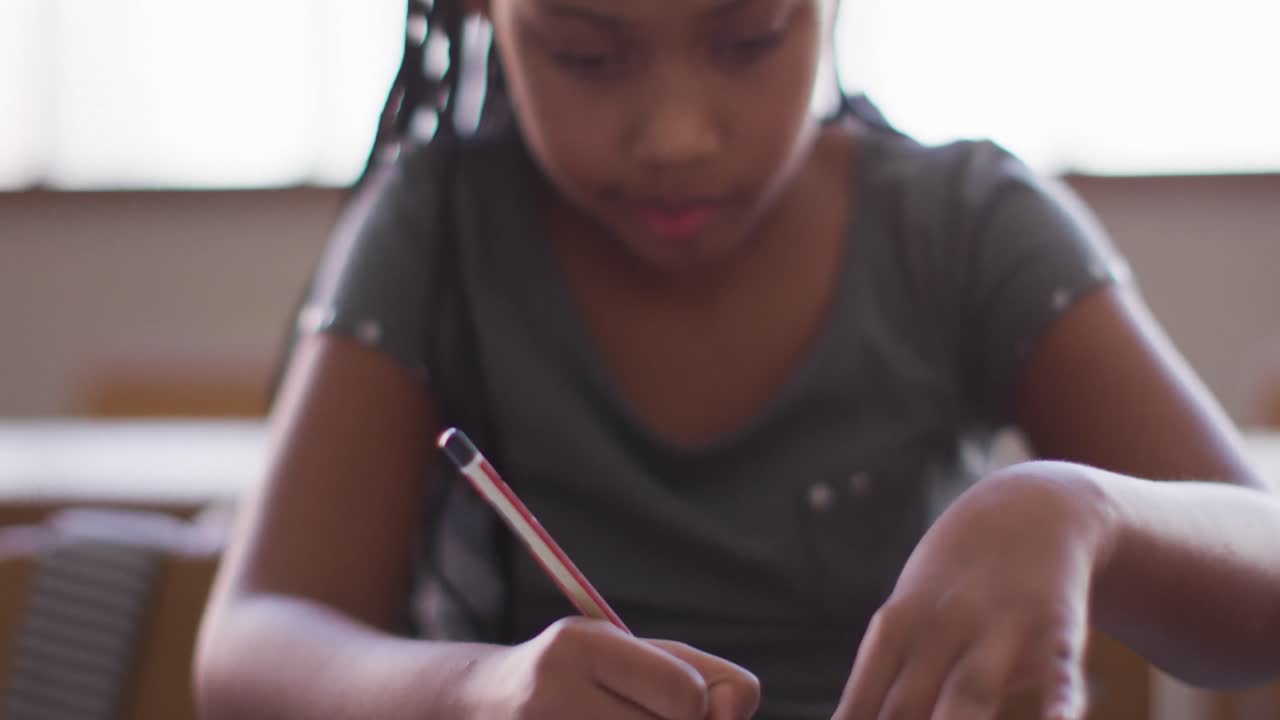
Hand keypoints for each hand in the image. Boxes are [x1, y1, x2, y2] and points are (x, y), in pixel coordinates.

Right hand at [459, 617, 760, 718]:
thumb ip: (706, 677)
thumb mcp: (635, 654)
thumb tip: (732, 716)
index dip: (696, 707)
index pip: (686, 696)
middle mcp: (552, 694)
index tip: (673, 703)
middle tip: (638, 717)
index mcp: (581, 646)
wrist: (483, 706)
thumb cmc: (583, 675)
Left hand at [832, 461, 1115, 719]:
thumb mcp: (908, 616)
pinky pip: (1057, 678)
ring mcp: (998, 628)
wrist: (1031, 508)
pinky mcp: (1056, 631)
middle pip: (907, 712)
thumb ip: (884, 681)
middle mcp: (939, 629)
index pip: (861, 705)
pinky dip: (1057, 709)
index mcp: (895, 630)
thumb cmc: (954, 583)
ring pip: (970, 696)